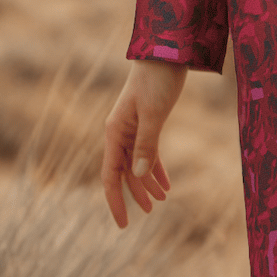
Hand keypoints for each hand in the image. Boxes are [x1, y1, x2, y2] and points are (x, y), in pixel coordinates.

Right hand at [101, 57, 185, 227]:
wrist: (166, 53)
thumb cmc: (157, 81)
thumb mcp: (153, 114)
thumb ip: (146, 144)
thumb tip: (139, 173)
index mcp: (114, 133)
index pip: (110, 175)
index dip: (115, 200)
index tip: (123, 223)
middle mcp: (119, 133)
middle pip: (123, 173)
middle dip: (134, 194)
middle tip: (147, 214)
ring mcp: (132, 129)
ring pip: (136, 164)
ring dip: (147, 183)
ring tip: (161, 202)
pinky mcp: (147, 123)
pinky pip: (148, 152)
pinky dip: (156, 168)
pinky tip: (166, 184)